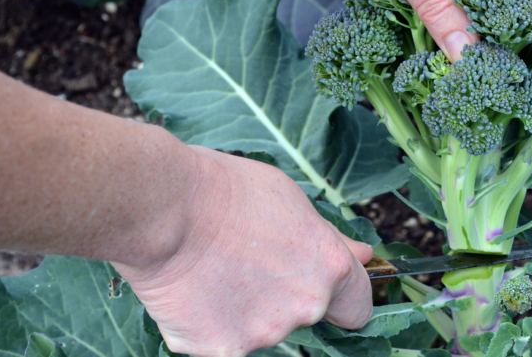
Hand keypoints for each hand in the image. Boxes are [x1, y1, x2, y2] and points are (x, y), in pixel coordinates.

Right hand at [112, 146, 373, 356]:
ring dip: (245, 310)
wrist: (165, 207)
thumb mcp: (292, 200)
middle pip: (306, 315)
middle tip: (248, 263)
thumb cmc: (226, 190)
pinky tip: (192, 292)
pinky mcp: (221, 350)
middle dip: (285, 297)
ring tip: (213, 270)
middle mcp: (306, 305)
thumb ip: (329, 238)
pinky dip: (208, 326)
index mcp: (330, 267)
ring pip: (261, 329)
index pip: (358, 306)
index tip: (326, 290)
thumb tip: (365, 255)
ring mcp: (264, 333)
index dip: (343, 298)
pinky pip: (221, 342)